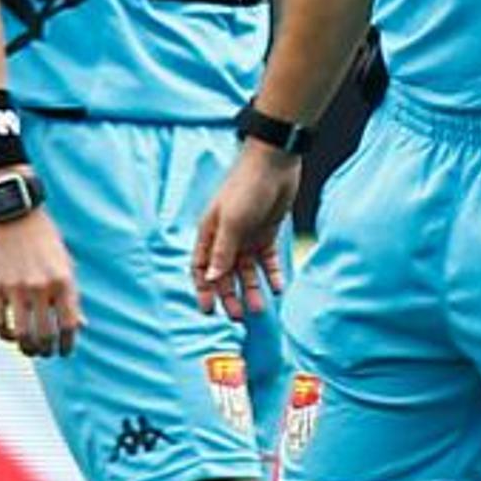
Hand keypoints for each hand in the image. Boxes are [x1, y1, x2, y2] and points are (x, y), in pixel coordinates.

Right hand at [0, 197, 82, 356]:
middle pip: (45, 336)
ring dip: (27, 348)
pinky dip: (6, 335)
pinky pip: (0, 323)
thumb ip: (72, 295)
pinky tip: (11, 335)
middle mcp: (41, 287)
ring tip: (29, 349)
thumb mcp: (65, 263)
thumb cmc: (44, 239)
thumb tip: (80, 325)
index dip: (68, 345)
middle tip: (46, 352)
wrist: (14, 214)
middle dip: (47, 350)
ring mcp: (16, 288)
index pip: (69, 326)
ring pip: (22, 335)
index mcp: (63, 281)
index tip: (65, 351)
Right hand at [191, 143, 298, 319]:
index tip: (208, 311)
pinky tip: (278, 288)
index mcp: (210, 233)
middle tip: (239, 317)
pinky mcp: (267, 233)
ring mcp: (247, 236)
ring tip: (260, 308)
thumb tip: (211, 278)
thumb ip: (222, 250)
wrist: (274, 164)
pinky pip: (267, 260)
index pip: (202, 268)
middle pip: (225, 274)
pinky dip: (271, 275)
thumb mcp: (232, 221)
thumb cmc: (246, 187)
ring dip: (251, 290)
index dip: (204, 289)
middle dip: (230, 296)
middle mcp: (226, 238)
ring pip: (246, 271)